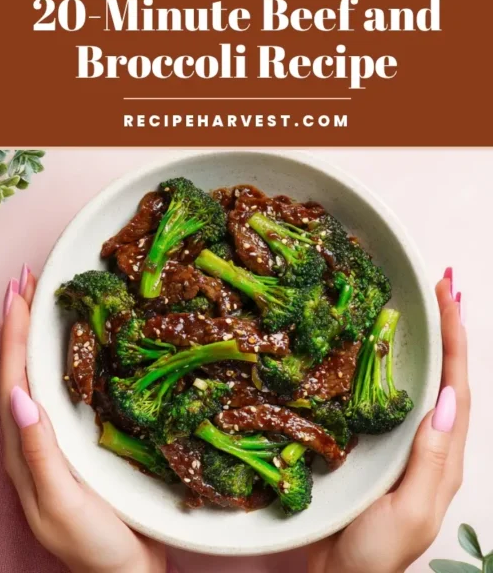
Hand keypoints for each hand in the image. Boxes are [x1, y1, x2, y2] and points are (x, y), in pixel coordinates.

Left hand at [0, 267, 165, 572]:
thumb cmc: (95, 547)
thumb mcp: (61, 504)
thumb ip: (40, 453)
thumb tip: (20, 396)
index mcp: (27, 450)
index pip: (15, 379)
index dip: (17, 334)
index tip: (20, 289)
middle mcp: (37, 440)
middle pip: (24, 370)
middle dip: (24, 324)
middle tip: (30, 278)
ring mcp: (59, 442)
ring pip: (43, 377)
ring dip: (41, 336)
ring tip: (45, 299)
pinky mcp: (83, 446)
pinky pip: (67, 392)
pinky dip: (66, 360)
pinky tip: (79, 346)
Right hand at [308, 274, 468, 572]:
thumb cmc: (373, 558)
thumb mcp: (411, 511)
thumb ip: (432, 459)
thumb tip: (446, 399)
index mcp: (442, 457)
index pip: (458, 386)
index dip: (456, 338)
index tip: (450, 295)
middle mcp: (427, 446)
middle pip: (444, 375)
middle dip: (447, 328)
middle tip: (440, 284)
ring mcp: (400, 446)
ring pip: (418, 382)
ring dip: (424, 341)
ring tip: (421, 302)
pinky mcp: (372, 447)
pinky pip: (386, 398)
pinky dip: (388, 364)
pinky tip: (375, 347)